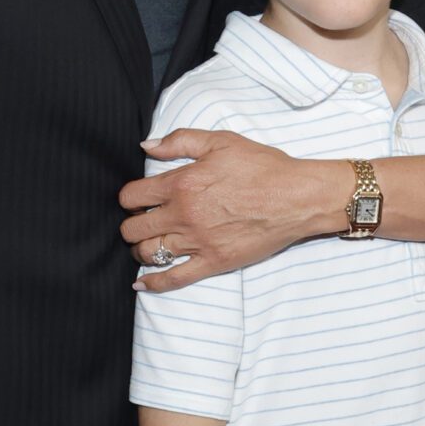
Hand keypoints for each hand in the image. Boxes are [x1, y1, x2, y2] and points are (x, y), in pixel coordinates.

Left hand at [122, 131, 338, 290]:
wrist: (296, 197)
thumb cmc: (263, 167)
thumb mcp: (220, 142)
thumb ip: (180, 141)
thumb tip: (147, 145)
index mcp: (180, 184)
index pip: (132, 196)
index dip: (128, 198)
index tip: (136, 199)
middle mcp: (183, 216)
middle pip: (134, 228)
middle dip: (131, 225)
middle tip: (141, 222)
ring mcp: (197, 242)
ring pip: (148, 253)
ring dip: (140, 250)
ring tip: (145, 245)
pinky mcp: (213, 262)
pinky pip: (174, 279)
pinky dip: (153, 283)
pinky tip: (141, 284)